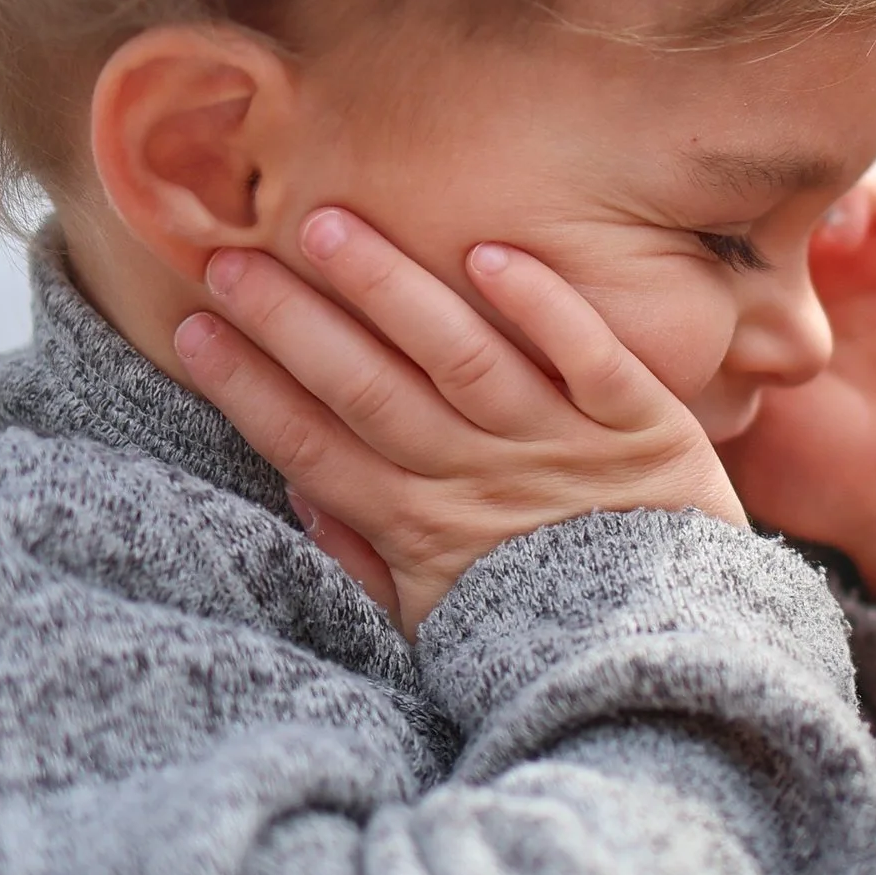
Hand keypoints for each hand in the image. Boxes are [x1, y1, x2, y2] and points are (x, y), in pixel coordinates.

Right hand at [175, 206, 744, 630]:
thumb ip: (372, 565)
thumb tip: (300, 501)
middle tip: (227, 260)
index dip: (250, 389)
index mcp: (425, 529)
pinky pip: (587, 357)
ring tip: (325, 228)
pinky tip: (489, 253)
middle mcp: (482, 481)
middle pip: (369, 392)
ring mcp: (560, 447)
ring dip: (391, 291)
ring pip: (462, 359)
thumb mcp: (445, 620)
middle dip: (292, 325)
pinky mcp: (641, 423)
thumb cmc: (548, 622)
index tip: (191, 329)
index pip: (316, 449)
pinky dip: (541, 307)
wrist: (683, 646)